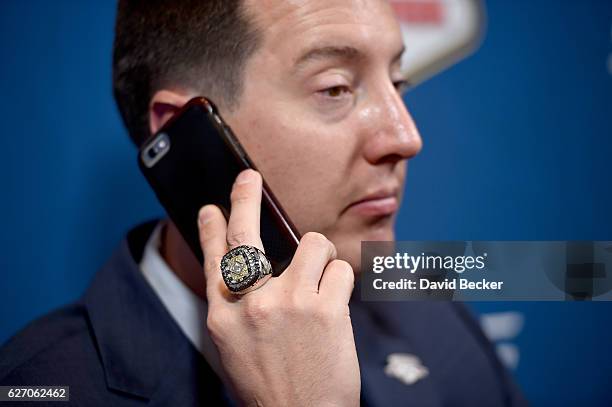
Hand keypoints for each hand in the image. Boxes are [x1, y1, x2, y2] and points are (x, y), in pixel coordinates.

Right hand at [197, 169, 359, 406]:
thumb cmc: (271, 384)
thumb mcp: (236, 347)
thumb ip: (238, 306)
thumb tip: (251, 268)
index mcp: (224, 316)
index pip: (213, 259)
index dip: (211, 228)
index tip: (211, 208)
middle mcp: (251, 304)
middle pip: (245, 237)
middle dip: (244, 199)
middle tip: (249, 178)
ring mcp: (288, 302)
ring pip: (313, 244)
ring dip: (320, 255)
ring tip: (320, 277)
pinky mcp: (325, 308)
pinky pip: (340, 270)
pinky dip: (341, 283)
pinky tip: (336, 306)